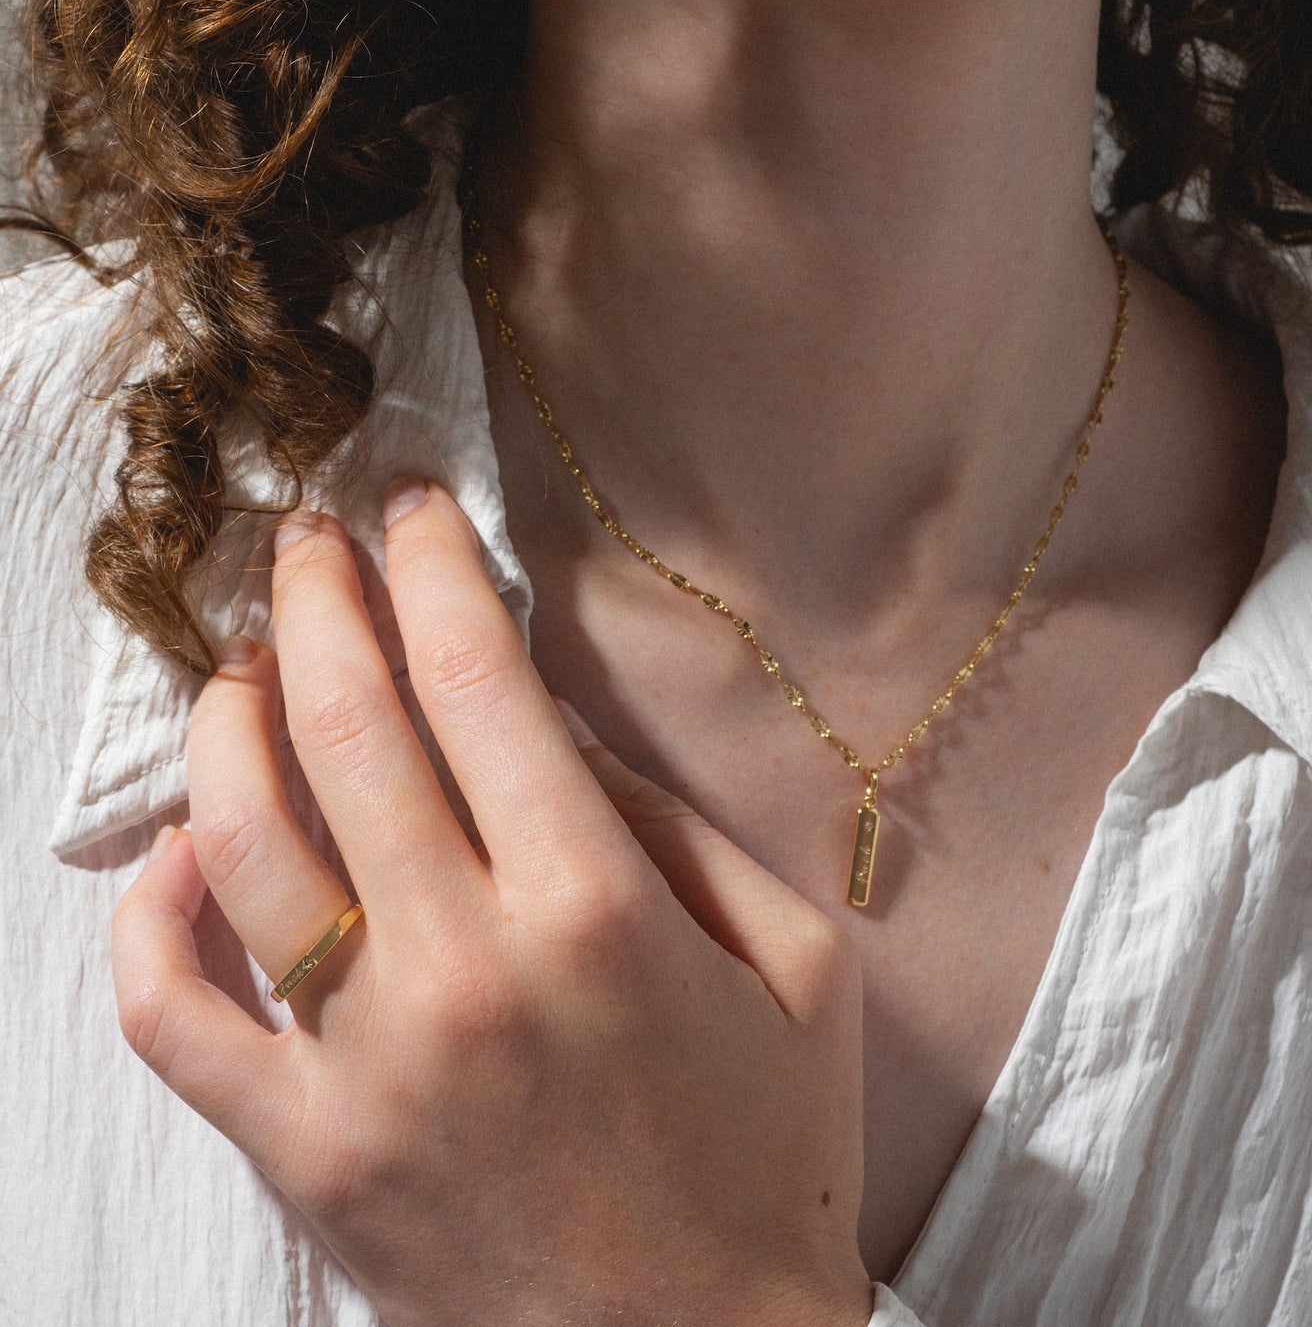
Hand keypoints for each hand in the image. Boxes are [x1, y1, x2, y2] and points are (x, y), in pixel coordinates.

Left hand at [111, 479, 874, 1326]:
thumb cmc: (769, 1160)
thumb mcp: (796, 964)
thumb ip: (681, 827)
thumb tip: (555, 731)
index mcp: (597, 910)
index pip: (477, 679)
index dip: (431, 568)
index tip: (411, 511)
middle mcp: (465, 968)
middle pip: (349, 726)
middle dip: (319, 597)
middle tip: (308, 536)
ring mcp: (364, 1066)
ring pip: (244, 841)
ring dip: (232, 719)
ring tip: (250, 660)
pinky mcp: (303, 1154)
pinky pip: (174, 1014)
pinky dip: (155, 913)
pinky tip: (185, 848)